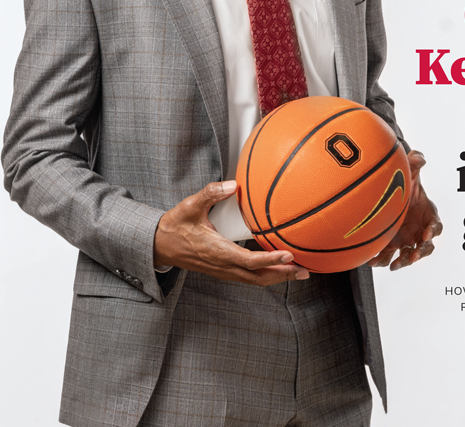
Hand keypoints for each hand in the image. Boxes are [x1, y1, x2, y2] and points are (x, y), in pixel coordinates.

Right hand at [153, 180, 309, 285]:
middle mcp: (222, 265)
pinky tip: (276, 269)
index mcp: (217, 251)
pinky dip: (266, 275)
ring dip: (277, 277)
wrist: (159, 245)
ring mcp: (222, 270)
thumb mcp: (190, 205)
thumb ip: (211, 193)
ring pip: (254, 280)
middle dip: (282, 275)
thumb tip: (233, 185)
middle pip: (258, 277)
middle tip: (304, 270)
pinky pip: (248, 277)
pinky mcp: (222, 270)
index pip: (249, 261)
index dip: (270, 260)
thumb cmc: (175, 225)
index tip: (289, 255)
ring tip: (298, 272)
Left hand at [366, 150, 441, 270]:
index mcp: (427, 214)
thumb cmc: (405, 182)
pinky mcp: (393, 243)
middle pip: (426, 246)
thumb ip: (415, 163)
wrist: (390, 191)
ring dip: (404, 261)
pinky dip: (383, 260)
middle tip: (413, 256)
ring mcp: (407, 238)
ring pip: (410, 255)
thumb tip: (420, 157)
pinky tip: (373, 261)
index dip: (433, 231)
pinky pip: (390, 255)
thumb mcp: (409, 171)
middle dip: (421, 252)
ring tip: (395, 265)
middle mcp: (419, 229)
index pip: (435, 225)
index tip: (426, 234)